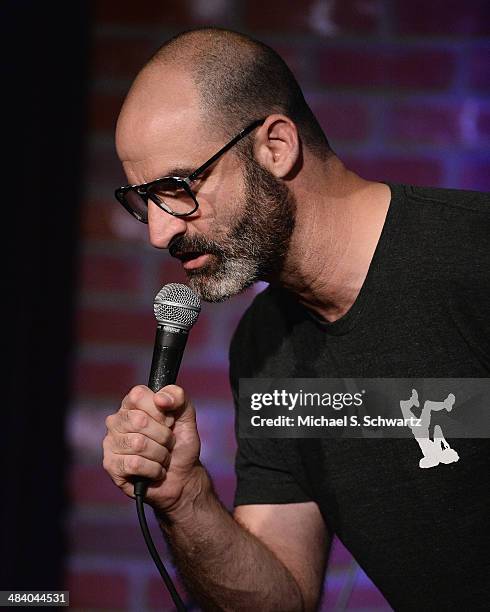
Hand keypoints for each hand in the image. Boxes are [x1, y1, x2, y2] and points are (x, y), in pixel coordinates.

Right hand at [103, 384, 200, 513]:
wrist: (182, 476)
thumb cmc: (180, 443)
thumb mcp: (186, 415)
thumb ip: (177, 397)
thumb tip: (160, 398)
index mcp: (132, 404)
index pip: (138, 395)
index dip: (159, 410)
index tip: (169, 421)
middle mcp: (117, 420)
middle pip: (140, 421)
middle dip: (164, 436)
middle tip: (168, 442)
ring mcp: (111, 442)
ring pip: (138, 444)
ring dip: (160, 454)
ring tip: (162, 457)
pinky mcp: (110, 465)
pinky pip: (135, 464)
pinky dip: (153, 469)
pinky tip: (154, 471)